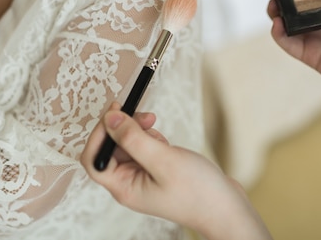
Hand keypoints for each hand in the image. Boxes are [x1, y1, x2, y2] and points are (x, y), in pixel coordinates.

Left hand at [81, 104, 270, 239]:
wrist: (227, 208)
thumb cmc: (197, 191)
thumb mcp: (163, 159)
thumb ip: (132, 138)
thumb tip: (109, 118)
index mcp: (123, 187)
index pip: (94, 158)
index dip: (98, 133)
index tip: (114, 111)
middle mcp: (129, 183)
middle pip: (111, 148)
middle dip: (124, 127)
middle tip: (145, 115)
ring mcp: (143, 178)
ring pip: (129, 145)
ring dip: (140, 131)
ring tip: (159, 131)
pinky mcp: (157, 172)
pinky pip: (144, 148)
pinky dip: (152, 138)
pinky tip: (167, 143)